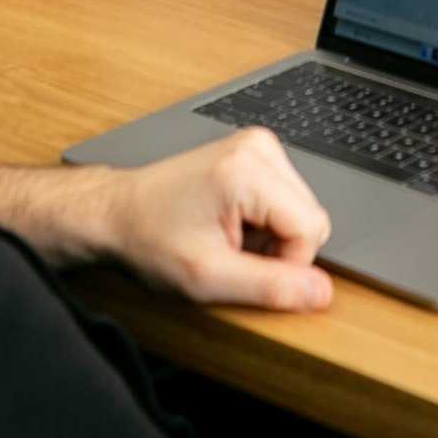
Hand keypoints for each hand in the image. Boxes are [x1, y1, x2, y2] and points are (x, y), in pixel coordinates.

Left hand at [100, 128, 332, 310]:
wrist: (115, 214)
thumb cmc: (149, 239)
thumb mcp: (208, 277)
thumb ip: (270, 287)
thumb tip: (322, 292)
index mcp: (248, 170)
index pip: (312, 229)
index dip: (286, 264)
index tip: (243, 269)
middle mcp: (258, 147)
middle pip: (311, 217)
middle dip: (279, 248)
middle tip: (231, 255)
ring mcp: (257, 146)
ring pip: (302, 210)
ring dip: (272, 237)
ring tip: (227, 238)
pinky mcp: (255, 153)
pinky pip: (287, 200)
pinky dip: (264, 222)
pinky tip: (230, 224)